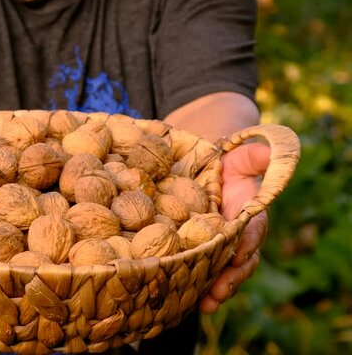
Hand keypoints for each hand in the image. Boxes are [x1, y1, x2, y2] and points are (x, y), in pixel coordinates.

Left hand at [199, 142, 270, 312]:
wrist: (201, 174)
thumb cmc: (224, 165)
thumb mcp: (239, 156)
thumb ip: (254, 156)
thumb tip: (270, 153)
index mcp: (251, 216)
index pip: (254, 231)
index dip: (247, 242)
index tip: (239, 252)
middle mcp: (238, 238)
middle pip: (240, 263)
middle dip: (231, 278)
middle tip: (219, 290)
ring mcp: (219, 249)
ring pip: (222, 274)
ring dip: (215, 290)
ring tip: (205, 304)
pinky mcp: (200, 254)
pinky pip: (202, 275)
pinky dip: (196, 289)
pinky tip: (187, 303)